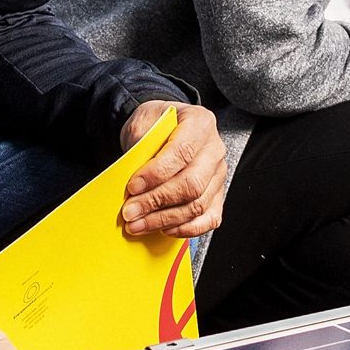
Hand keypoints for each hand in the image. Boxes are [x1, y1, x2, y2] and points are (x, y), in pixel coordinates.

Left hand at [121, 100, 227, 238]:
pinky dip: (186, 228)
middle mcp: (215, 149)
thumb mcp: (142, 121)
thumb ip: (140, 142)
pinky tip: (164, 228)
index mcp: (200, 123)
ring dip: (165, 219)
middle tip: (131, 211)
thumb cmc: (156, 125)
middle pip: (192, 183)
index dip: (157, 173)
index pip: (182, 152)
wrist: (164, 131)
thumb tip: (134, 173)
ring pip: (197, 205)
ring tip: (139, 223)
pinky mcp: (217, 195)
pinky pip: (209, 218)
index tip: (133, 187)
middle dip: (157, 201)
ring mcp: (219, 174)